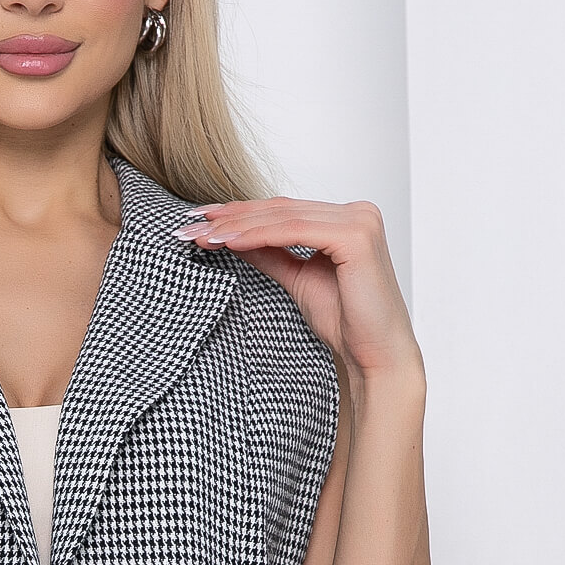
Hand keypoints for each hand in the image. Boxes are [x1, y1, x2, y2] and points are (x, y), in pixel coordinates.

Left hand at [174, 197, 423, 387]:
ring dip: (238, 226)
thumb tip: (232, 235)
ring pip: (285, 216)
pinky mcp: (356, 235)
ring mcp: (359, 220)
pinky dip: (259, 235)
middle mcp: (357, 212)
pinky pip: (295, 230)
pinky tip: (229, 242)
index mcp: (346, 219)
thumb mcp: (297, 279)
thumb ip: (270, 253)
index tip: (200, 223)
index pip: (284, 210)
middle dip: (231, 218)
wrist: (374, 355)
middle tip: (190, 227)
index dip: (240, 214)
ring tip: (202, 236)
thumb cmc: (346, 321)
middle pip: (281, 209)